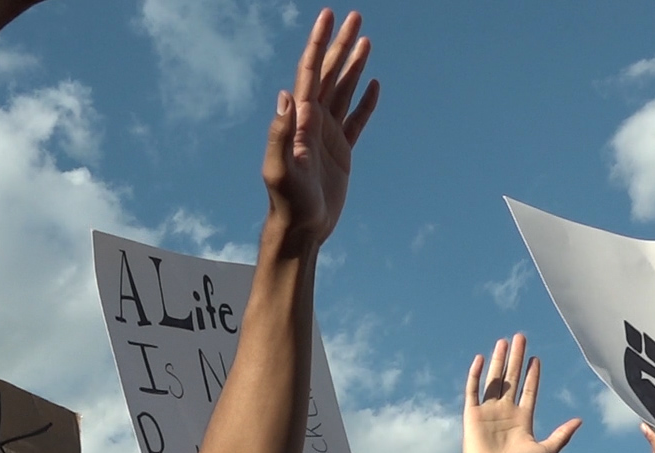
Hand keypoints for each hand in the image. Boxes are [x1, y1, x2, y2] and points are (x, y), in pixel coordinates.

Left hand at [262, 10, 379, 243]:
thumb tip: (287, 96)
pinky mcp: (341, 152)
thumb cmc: (287, 202)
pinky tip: (374, 85)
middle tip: (354, 16)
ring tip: (365, 39)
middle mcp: (313, 122)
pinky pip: (356, 120)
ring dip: (354, 65)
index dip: (319, 44)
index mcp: (300, 120)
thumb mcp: (280, 170)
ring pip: (344, 90)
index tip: (328, 16)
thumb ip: (281, 134)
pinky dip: (366, 102)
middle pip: (330, 73)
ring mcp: (327, 135)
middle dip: (340, 44)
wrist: (301, 228)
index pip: (310, 73)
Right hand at [462, 334, 580, 452]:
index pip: (529, 390)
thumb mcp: (546, 452)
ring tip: (504, 342)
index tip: (536, 358)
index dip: (533, 374)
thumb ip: (561, 434)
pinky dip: (475, 375)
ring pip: (494, 380)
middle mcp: (505, 413)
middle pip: (512, 378)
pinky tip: (480, 359)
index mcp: (523, 420)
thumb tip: (579, 420)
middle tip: (521, 337)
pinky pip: (472, 391)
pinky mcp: (472, 416)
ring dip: (499, 361)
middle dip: (517, 358)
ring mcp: (488, 413)